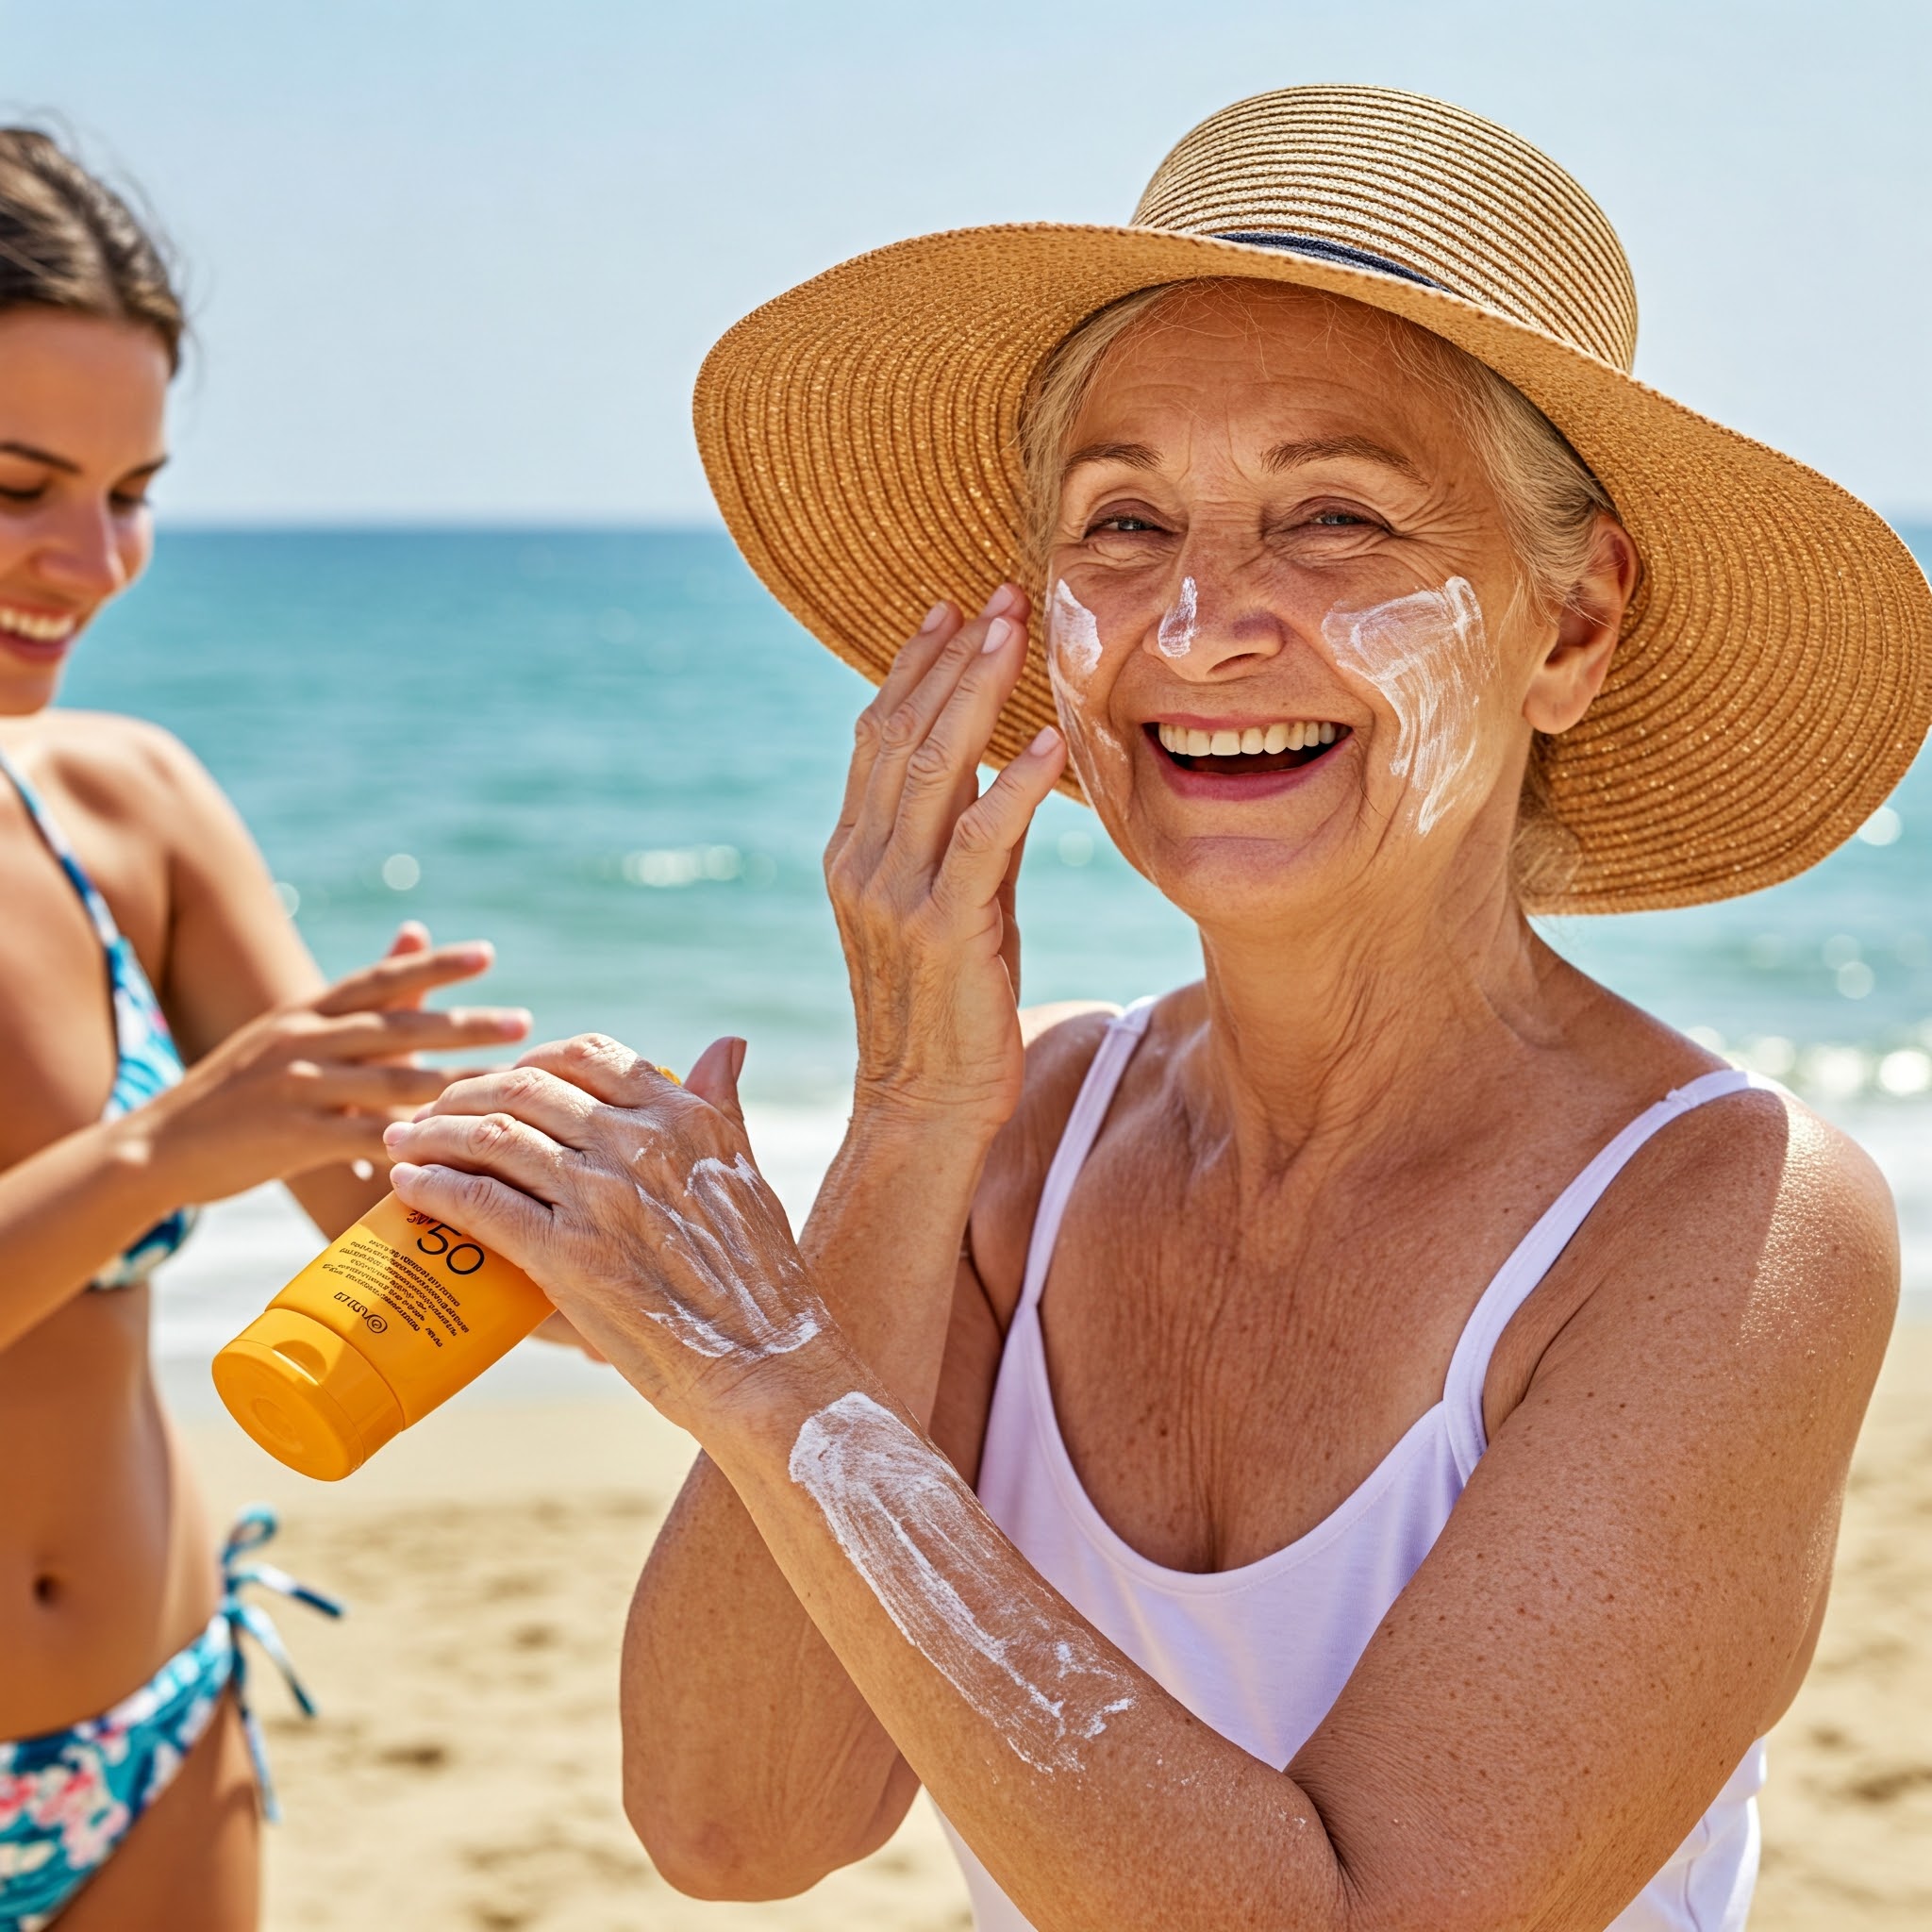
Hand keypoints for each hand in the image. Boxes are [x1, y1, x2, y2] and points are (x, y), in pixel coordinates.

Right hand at [125, 941, 529, 1206]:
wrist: (155, 1147)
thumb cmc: (241, 1089)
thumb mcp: (294, 1028)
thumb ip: (364, 992)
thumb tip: (418, 932)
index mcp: (306, 1011)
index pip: (379, 980)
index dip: (433, 966)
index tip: (486, 954)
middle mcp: (302, 1040)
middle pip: (396, 1027)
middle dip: (464, 1026)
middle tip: (521, 1022)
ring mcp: (295, 1087)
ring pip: (389, 1082)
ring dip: (455, 1083)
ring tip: (508, 1085)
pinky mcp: (290, 1136)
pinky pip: (362, 1138)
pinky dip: (408, 1142)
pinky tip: (452, 1149)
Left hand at [383, 1033, 826, 1428]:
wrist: (766, 1366)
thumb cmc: (760, 1280)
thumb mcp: (747, 1172)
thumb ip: (723, 1106)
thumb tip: (726, 1045)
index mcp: (685, 1117)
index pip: (588, 1055)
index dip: (531, 1060)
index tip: (503, 1081)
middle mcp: (640, 1142)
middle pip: (526, 1088)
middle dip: (466, 1092)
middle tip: (432, 1112)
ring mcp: (601, 1196)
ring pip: (494, 1137)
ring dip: (433, 1132)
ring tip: (403, 1141)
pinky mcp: (568, 1255)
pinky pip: (481, 1203)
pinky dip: (434, 1185)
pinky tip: (407, 1184)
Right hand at [826, 585, 1065, 1134]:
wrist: (923, 1106)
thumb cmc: (949, 1008)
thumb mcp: (956, 906)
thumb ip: (970, 838)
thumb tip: (1008, 768)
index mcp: (852, 851)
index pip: (875, 736)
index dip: (913, 667)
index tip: (952, 611)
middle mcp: (861, 862)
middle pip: (899, 734)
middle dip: (951, 658)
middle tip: (997, 596)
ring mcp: (895, 894)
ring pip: (932, 769)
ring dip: (977, 693)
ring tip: (1013, 630)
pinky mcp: (943, 928)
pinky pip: (980, 839)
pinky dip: (1014, 785)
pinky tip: (1046, 741)